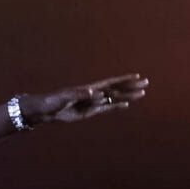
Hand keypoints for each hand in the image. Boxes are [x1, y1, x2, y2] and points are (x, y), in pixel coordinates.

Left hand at [21, 74, 148, 126]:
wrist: (43, 110)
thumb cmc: (51, 101)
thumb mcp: (64, 97)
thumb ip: (79, 94)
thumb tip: (95, 92)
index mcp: (89, 89)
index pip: (110, 83)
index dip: (124, 80)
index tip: (137, 77)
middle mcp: (93, 94)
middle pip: (116, 90)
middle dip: (131, 87)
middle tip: (146, 84)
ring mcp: (92, 103)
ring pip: (114, 99)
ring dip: (127, 96)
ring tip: (142, 94)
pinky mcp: (88, 112)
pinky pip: (106, 108)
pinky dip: (116, 106)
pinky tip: (126, 105)